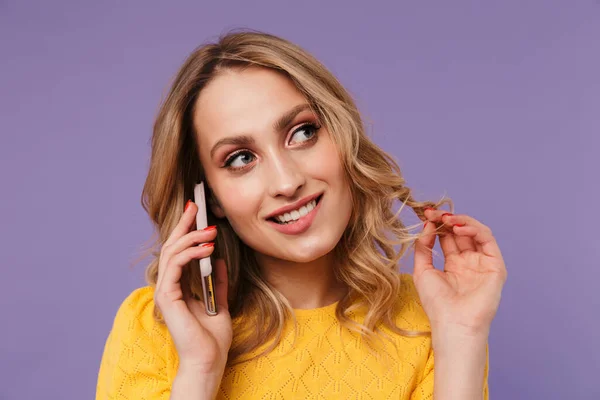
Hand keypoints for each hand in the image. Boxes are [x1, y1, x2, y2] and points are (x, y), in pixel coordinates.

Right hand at [154, 200, 231, 375]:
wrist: (209, 359)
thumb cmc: (212, 337)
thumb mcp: (220, 302)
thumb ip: (217, 282)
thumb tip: (218, 260)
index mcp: (178, 287)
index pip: (178, 252)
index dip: (185, 230)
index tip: (196, 212)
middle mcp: (168, 286)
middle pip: (172, 247)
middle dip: (184, 224)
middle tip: (196, 206)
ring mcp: (165, 291)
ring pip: (172, 253)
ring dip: (192, 237)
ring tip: (210, 230)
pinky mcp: (167, 296)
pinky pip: (176, 266)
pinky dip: (190, 253)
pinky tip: (207, 248)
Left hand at [413, 208, 506, 336]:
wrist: (453, 323)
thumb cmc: (437, 303)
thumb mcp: (423, 270)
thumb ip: (424, 246)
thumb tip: (427, 225)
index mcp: (453, 265)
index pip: (446, 237)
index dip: (436, 224)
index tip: (424, 214)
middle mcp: (469, 262)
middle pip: (460, 232)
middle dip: (446, 219)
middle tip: (433, 212)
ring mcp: (482, 263)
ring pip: (475, 232)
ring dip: (460, 221)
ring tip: (445, 218)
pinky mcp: (495, 265)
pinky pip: (487, 240)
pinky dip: (474, 229)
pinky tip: (458, 228)